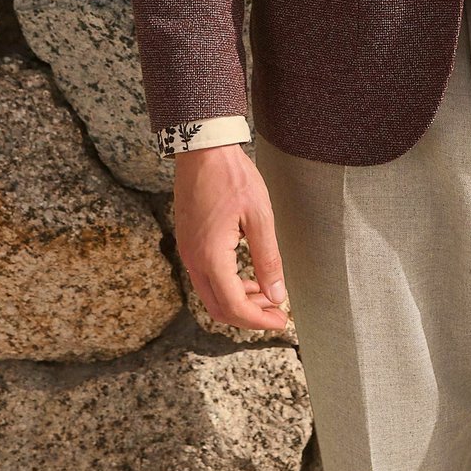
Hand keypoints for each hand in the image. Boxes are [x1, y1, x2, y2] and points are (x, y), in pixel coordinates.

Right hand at [171, 143, 290, 330]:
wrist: (202, 149)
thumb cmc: (232, 178)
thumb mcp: (259, 216)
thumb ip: (268, 259)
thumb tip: (277, 295)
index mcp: (211, 258)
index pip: (234, 307)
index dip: (259, 321)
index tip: (282, 320)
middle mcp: (194, 260)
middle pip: (218, 308)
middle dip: (249, 316)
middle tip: (276, 312)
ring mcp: (188, 251)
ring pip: (211, 294)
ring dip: (238, 301)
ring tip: (267, 293)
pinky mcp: (188, 242)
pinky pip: (205, 277)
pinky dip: (227, 285)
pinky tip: (247, 275)